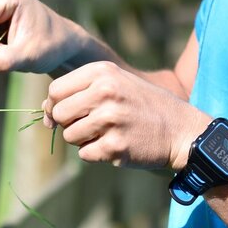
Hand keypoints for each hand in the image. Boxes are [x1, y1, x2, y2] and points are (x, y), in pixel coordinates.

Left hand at [42, 61, 210, 169]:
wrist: (181, 130)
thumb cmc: (144, 106)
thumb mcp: (117, 82)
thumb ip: (82, 90)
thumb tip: (46, 112)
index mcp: (103, 73)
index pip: (56, 90)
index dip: (55, 105)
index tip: (66, 113)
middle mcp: (105, 92)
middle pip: (58, 114)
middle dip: (68, 123)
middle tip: (90, 125)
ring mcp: (109, 120)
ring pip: (69, 136)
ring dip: (83, 139)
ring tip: (108, 133)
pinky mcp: (115, 146)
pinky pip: (85, 154)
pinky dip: (96, 153)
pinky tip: (117, 144)